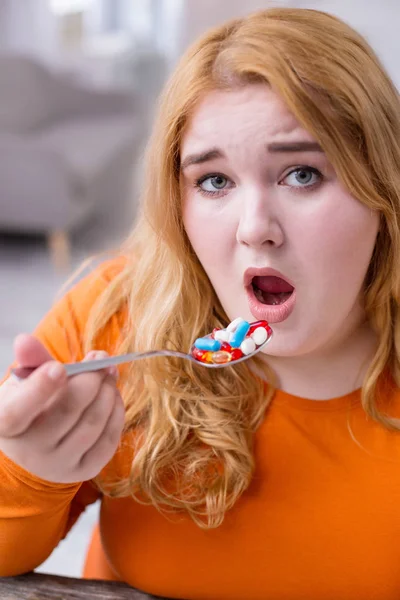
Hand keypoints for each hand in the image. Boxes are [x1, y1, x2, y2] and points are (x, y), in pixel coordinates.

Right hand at [0, 334, 124, 482]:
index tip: (60, 367)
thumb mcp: (24, 383)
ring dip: (107, 392)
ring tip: (109, 374)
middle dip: (91, 379)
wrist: (36, 448)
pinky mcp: (84, 471)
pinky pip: (108, 441)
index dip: (40, 389)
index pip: (18, 410)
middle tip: (101, 361)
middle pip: (67, 411)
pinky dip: (116, 413)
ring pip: (92, 424)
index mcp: (6, 424)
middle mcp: (30, 451)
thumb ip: (30, 361)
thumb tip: (25, 340)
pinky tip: (112, 396)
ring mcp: (58, 464)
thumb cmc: (31, 405)